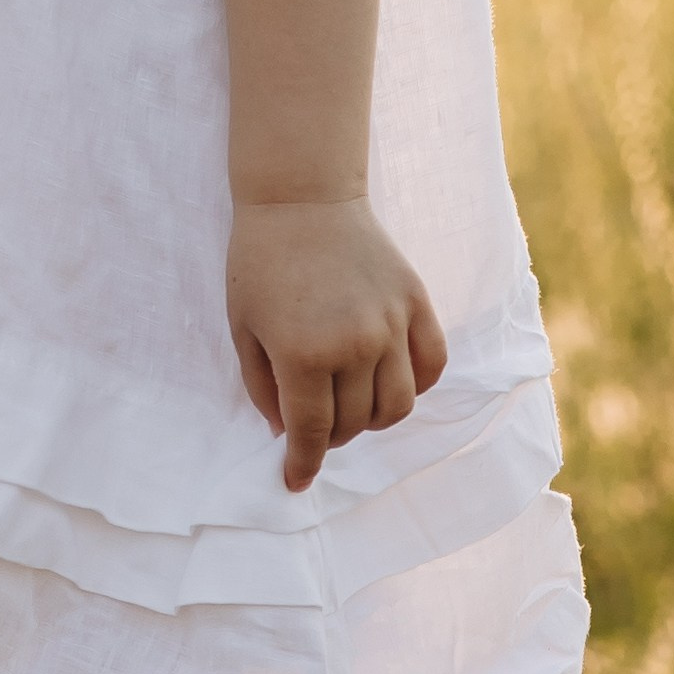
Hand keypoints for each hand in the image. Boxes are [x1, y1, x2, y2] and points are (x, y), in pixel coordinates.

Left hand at [226, 199, 446, 491]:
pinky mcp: (415, 302)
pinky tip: (390, 381)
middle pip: (355, 423)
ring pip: (397, 405)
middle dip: (332, 436)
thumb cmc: (259, 258)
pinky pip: (431, 366)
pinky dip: (415, 386)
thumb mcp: (242, 325)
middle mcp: (354, 345)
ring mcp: (391, 324)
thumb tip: (285, 434)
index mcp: (304, 353)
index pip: (312, 433)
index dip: (303, 464)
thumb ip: (261, 386)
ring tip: (351, 404)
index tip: (296, 480)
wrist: (300, 194)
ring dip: (374, 419)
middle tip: (316, 424)